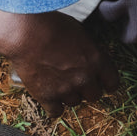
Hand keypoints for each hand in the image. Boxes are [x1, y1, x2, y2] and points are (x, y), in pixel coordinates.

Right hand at [0, 0, 118, 116]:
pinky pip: (56, 111)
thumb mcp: (79, 31)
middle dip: (86, 88)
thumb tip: (91, 58)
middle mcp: (85, 78)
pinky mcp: (47, 96)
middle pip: (94, 95)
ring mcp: (66, 89)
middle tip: (75, 79)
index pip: (112, 82)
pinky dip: (54, 105)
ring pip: (75, 102)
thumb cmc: (51, 24)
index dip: (106, 83)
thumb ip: (89, 50)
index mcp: (97, 60)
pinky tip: (49, 95)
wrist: (25, 32)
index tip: (101, 82)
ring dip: (69, 95)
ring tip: (57, 82)